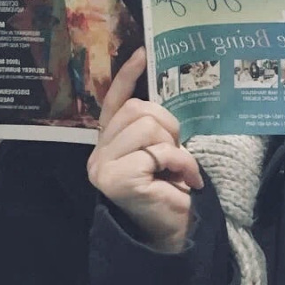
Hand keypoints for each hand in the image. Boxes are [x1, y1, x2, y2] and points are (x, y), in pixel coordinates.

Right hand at [87, 48, 203, 252]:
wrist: (173, 232)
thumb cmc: (170, 191)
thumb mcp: (160, 152)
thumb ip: (153, 128)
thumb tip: (160, 97)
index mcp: (109, 143)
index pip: (114, 102)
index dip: (127, 76)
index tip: (143, 52)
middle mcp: (99, 153)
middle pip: (138, 109)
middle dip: (167, 124)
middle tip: (176, 151)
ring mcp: (104, 166)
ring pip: (148, 126)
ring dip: (175, 146)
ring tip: (178, 168)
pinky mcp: (117, 179)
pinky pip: (158, 151)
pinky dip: (181, 162)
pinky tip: (185, 180)